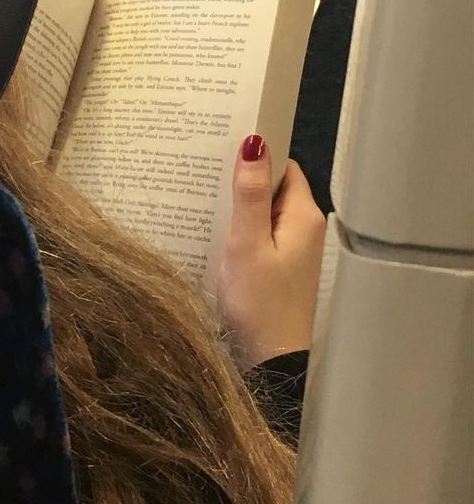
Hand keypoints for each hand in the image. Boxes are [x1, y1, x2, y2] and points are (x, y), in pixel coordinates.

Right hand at [218, 135, 324, 369]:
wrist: (271, 362)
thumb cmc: (259, 302)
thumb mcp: (248, 243)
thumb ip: (250, 194)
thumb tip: (255, 141)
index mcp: (302, 216)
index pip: (285, 167)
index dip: (259, 153)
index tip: (224, 144)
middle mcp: (303, 228)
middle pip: (273, 187)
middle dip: (243, 176)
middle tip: (204, 166)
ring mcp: (291, 249)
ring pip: (263, 211)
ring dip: (238, 202)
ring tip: (201, 192)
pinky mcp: (278, 266)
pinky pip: (259, 232)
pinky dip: (239, 226)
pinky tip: (213, 226)